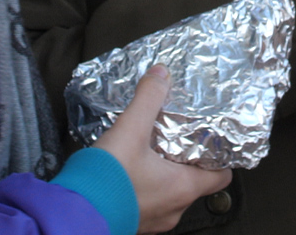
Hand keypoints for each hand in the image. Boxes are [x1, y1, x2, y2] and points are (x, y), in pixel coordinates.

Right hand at [93, 65, 230, 232]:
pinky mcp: (133, 223)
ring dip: (164, 177)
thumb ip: (148, 99)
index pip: (221, 177)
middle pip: (195, 184)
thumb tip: (161, 75)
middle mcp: (173, 209)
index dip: (219, 158)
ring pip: (170, 196)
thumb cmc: (106, 180)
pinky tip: (129, 173)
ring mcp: (154, 221)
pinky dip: (145, 189)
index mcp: (182, 188)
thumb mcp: (130, 130)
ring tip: (151, 155)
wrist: (74, 213)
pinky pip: (148, 205)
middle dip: (187, 162)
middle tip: (178, 142)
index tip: (212, 142)